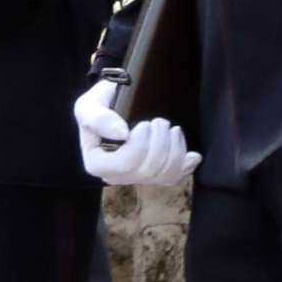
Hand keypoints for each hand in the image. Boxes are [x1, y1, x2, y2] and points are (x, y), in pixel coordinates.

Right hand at [73, 78, 199, 186]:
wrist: (115, 103)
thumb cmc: (101, 104)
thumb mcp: (90, 105)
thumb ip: (99, 118)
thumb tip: (122, 134)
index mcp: (97, 164)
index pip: (125, 165)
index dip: (140, 146)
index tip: (145, 124)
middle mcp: (116, 176)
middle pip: (148, 170)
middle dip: (160, 143)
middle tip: (161, 121)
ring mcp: (136, 177)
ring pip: (164, 174)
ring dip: (175, 150)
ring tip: (172, 130)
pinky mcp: (154, 175)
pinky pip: (174, 177)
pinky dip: (186, 165)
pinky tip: (191, 155)